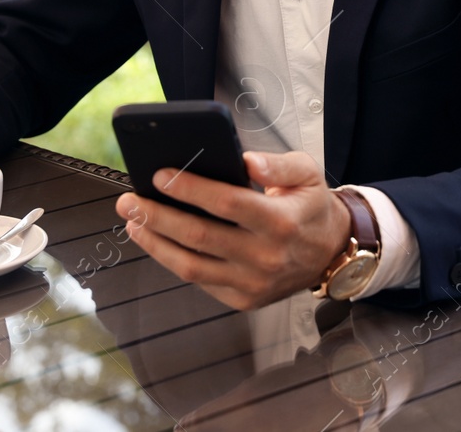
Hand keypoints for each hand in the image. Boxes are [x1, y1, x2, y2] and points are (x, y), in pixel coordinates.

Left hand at [115, 151, 350, 310]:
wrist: (330, 253)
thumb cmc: (311, 207)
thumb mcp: (307, 174)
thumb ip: (277, 165)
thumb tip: (246, 161)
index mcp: (282, 222)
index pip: (227, 203)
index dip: (190, 189)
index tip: (160, 175)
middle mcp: (266, 257)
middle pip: (200, 236)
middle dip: (158, 216)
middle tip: (130, 200)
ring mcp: (253, 283)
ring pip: (192, 266)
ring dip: (156, 243)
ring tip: (133, 222)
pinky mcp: (243, 300)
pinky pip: (200, 281)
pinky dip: (173, 261)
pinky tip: (157, 242)